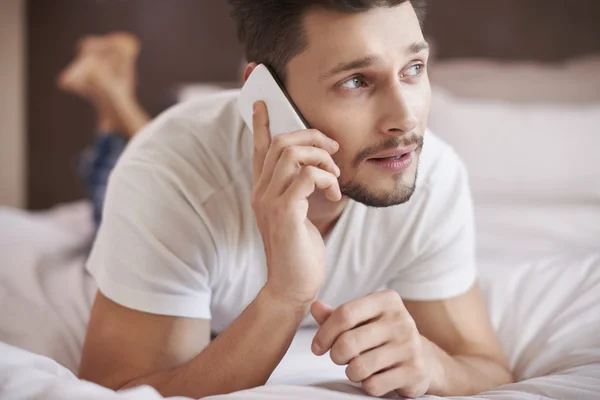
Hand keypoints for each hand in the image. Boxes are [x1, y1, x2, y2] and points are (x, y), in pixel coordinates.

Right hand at [251, 101, 341, 307]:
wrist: (292, 287)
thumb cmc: (299, 252)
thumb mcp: (297, 216)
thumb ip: (300, 192)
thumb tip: (318, 172)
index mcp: (263, 191)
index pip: (259, 149)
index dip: (260, 124)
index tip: (260, 102)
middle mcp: (261, 192)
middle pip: (282, 142)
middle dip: (313, 138)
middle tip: (335, 150)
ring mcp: (269, 201)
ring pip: (293, 153)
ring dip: (322, 158)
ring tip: (336, 176)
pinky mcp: (284, 213)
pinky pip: (307, 176)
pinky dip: (327, 178)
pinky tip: (335, 193)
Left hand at [311, 290, 434, 397]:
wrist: (425, 359)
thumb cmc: (383, 336)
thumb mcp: (363, 320)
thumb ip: (337, 315)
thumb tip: (315, 306)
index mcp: (387, 300)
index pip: (345, 314)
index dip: (324, 333)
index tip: (317, 347)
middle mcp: (401, 319)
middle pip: (348, 342)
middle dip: (336, 355)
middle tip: (339, 358)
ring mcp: (410, 345)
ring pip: (359, 367)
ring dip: (351, 372)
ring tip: (358, 367)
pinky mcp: (414, 371)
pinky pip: (373, 385)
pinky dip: (367, 385)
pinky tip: (375, 377)